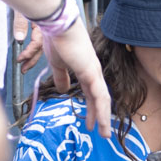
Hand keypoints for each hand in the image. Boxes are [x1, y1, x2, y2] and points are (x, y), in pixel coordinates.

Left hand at [13, 12, 42, 71]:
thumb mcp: (20, 7)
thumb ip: (20, 23)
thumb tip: (20, 39)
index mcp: (44, 23)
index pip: (37, 42)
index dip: (29, 52)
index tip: (20, 59)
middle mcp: (46, 26)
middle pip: (40, 47)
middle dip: (32, 59)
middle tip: (23, 69)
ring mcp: (45, 27)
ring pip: (40, 45)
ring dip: (32, 56)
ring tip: (24, 66)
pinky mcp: (41, 26)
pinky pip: (39, 40)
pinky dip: (34, 48)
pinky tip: (29, 54)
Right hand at [42, 20, 111, 137]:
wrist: (58, 26)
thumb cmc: (57, 41)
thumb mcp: (57, 65)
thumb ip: (61, 78)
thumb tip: (63, 91)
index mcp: (86, 71)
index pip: (91, 94)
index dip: (91, 109)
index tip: (89, 124)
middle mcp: (94, 73)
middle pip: (100, 99)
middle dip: (101, 117)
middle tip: (102, 133)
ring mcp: (94, 73)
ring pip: (103, 99)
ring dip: (104, 117)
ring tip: (104, 133)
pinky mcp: (91, 72)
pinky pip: (99, 94)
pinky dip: (101, 109)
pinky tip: (101, 120)